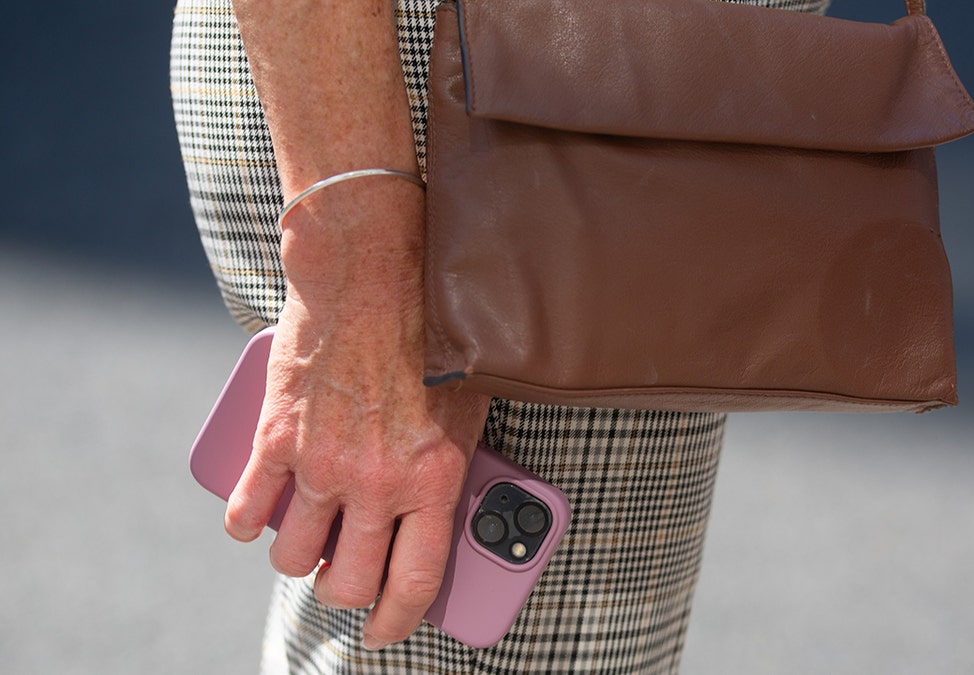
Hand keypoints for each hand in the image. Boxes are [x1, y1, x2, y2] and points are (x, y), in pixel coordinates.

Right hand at [223, 180, 490, 648]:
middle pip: (347, 581)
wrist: (372, 275)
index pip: (412, 582)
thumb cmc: (431, 336)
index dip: (396, 621)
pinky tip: (256, 515)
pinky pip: (245, 511)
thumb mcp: (467, 409)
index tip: (384, 632)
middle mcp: (375, 481)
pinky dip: (246, 522)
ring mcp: (320, 463)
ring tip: (309, 538)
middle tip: (345, 577)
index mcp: (431, 478)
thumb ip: (448, 469)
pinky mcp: (275, 439)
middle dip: (344, 591)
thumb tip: (440, 518)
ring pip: (292, 556)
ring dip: (298, 557)